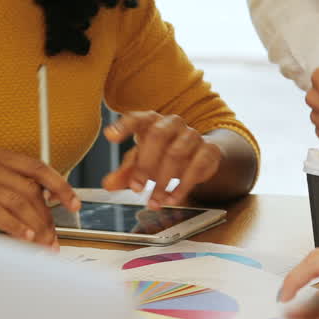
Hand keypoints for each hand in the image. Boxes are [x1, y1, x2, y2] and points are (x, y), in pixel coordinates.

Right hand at [0, 148, 79, 246]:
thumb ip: (22, 195)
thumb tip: (56, 212)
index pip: (37, 167)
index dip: (60, 186)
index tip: (75, 205)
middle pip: (28, 189)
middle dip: (46, 218)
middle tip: (54, 240)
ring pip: (15, 202)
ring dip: (34, 228)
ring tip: (43, 245)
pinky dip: (14, 227)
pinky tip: (25, 239)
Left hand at [101, 111, 221, 208]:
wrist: (199, 156)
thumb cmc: (163, 154)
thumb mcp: (142, 161)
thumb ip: (125, 172)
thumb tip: (108, 185)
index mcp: (152, 122)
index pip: (137, 118)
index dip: (123, 126)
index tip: (110, 136)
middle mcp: (172, 124)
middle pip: (158, 135)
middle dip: (145, 164)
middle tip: (136, 188)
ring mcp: (192, 135)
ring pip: (177, 152)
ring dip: (163, 181)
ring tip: (154, 200)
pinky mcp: (209, 150)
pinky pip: (197, 166)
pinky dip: (183, 186)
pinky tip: (172, 199)